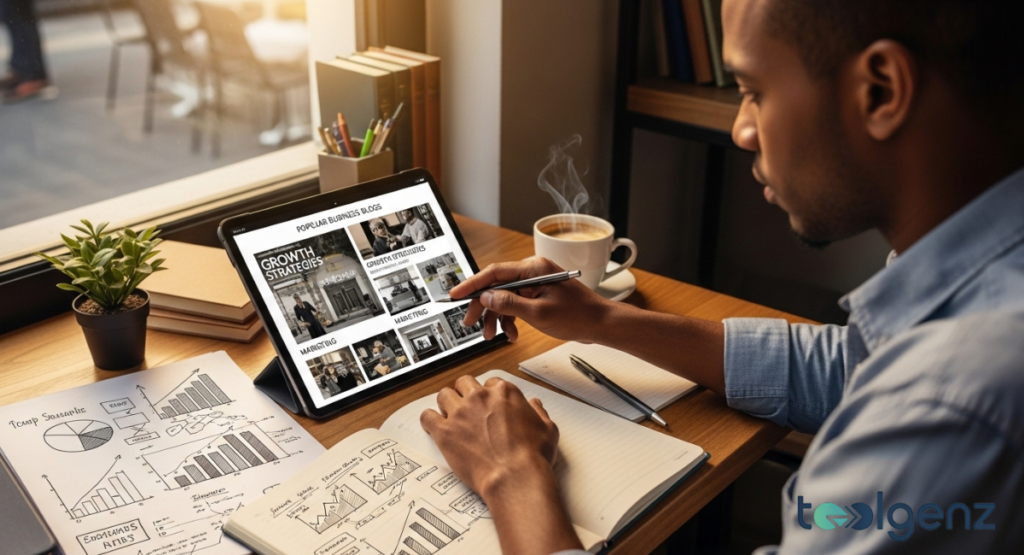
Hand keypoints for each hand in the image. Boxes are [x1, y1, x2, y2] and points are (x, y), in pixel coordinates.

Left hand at [420, 376, 558, 498]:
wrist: (515, 477)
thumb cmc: (532, 456)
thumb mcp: (547, 429)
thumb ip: (539, 413)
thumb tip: (535, 406)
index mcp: (504, 393)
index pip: (490, 383)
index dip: (488, 395)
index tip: (488, 405)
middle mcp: (480, 397)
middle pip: (464, 383)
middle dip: (464, 393)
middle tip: (467, 408)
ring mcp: (460, 413)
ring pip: (444, 395)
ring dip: (446, 404)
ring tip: (449, 416)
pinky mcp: (445, 431)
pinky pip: (427, 417)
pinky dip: (428, 420)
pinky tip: (433, 427)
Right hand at [449, 257, 610, 342]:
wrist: (601, 324)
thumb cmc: (579, 316)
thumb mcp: (539, 313)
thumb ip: (509, 303)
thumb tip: (486, 296)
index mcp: (533, 268)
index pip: (494, 272)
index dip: (471, 284)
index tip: (455, 294)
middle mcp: (533, 272)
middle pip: (496, 286)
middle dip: (483, 306)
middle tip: (470, 323)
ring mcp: (536, 284)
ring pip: (504, 297)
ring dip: (497, 317)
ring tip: (492, 335)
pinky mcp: (539, 295)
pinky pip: (516, 304)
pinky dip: (510, 319)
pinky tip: (511, 334)